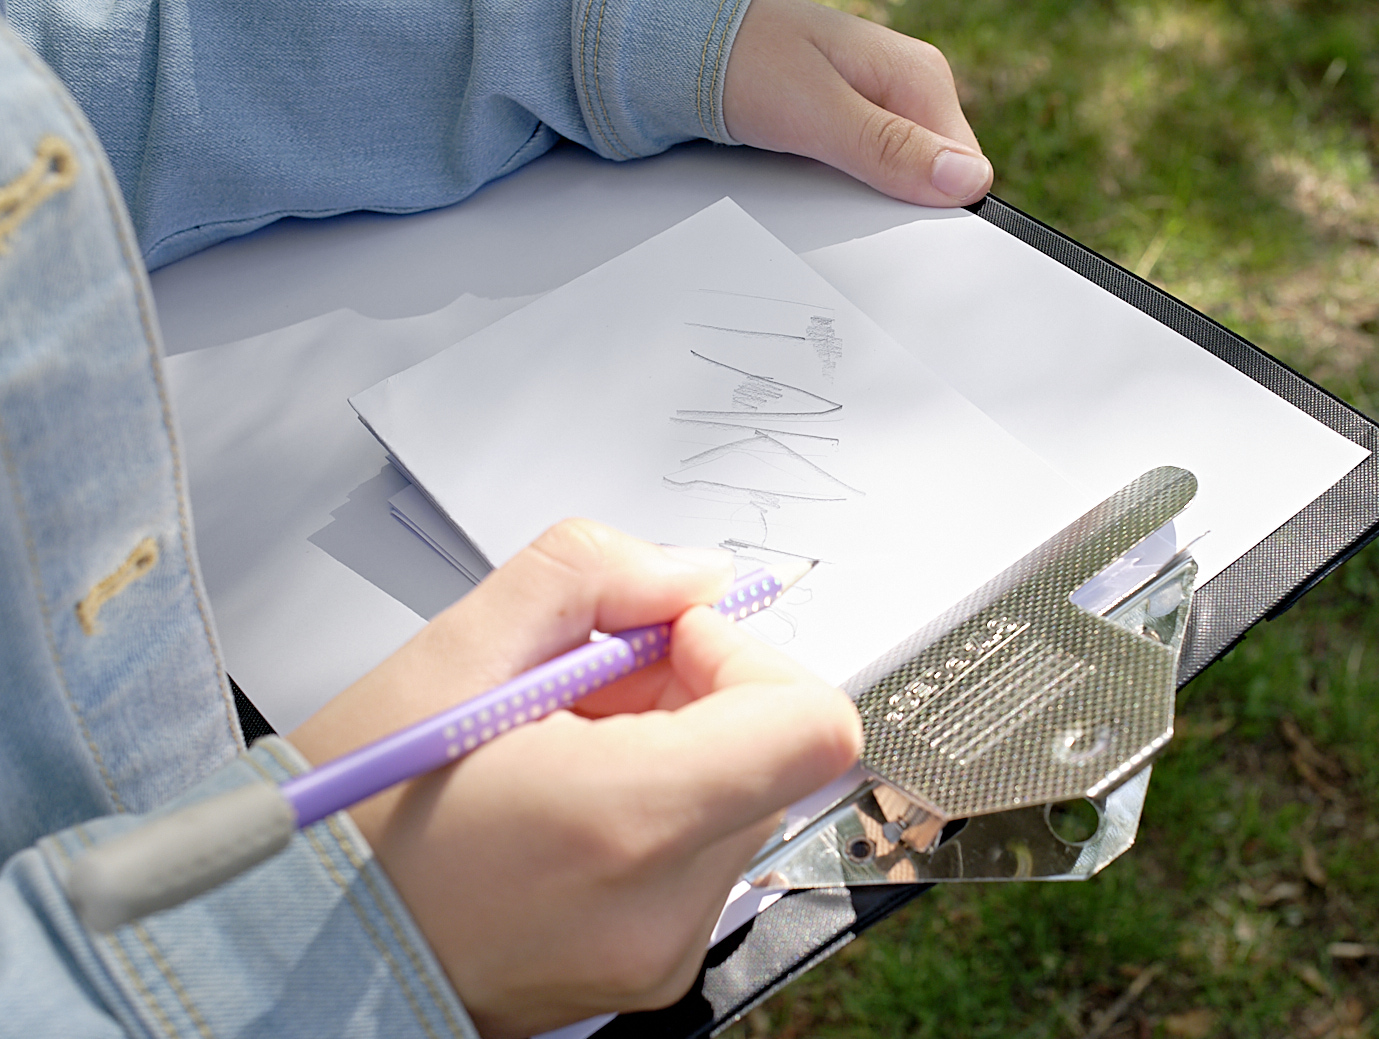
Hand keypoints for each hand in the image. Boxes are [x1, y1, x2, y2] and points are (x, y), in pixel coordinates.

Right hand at [289, 520, 861, 1037]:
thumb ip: (588, 577)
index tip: (664, 639)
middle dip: (690, 691)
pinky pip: (702, 852)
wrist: (293, 953)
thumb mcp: (449, 656)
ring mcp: (664, 951)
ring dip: (669, 745)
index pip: (810, 724)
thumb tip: (691, 575)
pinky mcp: (653, 969)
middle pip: (770, 753)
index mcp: (627, 821)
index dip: (747, 655)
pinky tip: (560, 798)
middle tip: (577, 690)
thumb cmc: (350, 824)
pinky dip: (652, 803)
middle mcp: (666, 906)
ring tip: (553, 748)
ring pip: (739, 796)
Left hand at [724, 0, 992, 205]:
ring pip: (895, 185)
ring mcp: (878, 110)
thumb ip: (889, 148)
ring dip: (863, 204)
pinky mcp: (848, 128)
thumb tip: (966, 181)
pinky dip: (838, 192)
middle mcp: (906, 92)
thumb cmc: (743, 61)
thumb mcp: (818, 112)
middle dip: (895, 208)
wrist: (685, 48)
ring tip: (816, 188)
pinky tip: (809, 184)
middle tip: (840, 203)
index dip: (934, 211)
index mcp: (919, 78)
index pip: (966, 171)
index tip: (894, 230)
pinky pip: (863, 177)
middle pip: (930, 181)